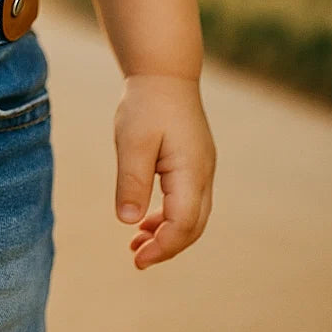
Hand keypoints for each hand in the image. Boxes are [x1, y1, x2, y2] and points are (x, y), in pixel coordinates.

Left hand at [113, 73, 216, 269]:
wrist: (164, 73)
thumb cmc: (146, 104)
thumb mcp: (132, 141)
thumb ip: (132, 181)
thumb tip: (128, 221)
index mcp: (191, 171)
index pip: (184, 224)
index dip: (162, 246)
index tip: (137, 258)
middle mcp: (203, 174)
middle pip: (192, 226)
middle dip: (166, 246)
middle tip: (136, 258)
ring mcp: (202, 168)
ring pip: (192, 215)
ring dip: (167, 233)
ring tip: (136, 244)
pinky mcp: (193, 163)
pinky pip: (187, 200)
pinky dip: (169, 215)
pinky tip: (145, 219)